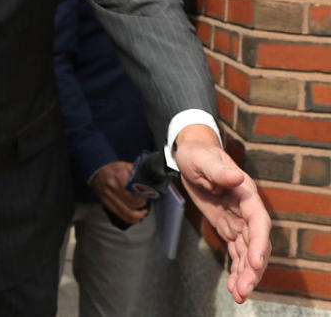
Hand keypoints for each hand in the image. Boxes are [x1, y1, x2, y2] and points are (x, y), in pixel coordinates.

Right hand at [89, 161, 147, 224]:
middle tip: (146, 200)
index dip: (144, 194)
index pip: (135, 190)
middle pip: (133, 202)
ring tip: (143, 211)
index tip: (148, 193)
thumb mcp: (125, 165)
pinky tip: (137, 217)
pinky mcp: (107, 204)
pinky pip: (121, 215)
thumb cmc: (113, 170)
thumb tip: (149, 179)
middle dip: (142, 203)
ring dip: (139, 214)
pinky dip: (131, 219)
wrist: (97, 173)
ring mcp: (109, 197)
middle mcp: (113, 187)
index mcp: (119, 176)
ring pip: (128, 212)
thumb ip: (136, 171)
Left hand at [174, 124, 270, 303]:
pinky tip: (234, 287)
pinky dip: (237, 269)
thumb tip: (236, 178)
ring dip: (246, 275)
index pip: (259, 222)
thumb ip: (219, 171)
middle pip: (256, 243)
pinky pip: (236, 251)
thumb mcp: (204, 159)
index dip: (259, 243)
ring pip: (247, 252)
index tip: (254, 262)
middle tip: (244, 290)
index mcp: (246, 194)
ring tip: (239, 296)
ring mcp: (238, 221)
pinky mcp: (228, 227)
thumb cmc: (198, 154)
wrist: (191, 155)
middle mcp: (247, 210)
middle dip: (253, 268)